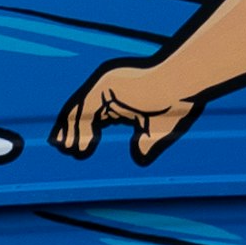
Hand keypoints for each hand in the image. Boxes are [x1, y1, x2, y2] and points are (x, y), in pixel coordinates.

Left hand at [54, 57, 197, 163]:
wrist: (184, 85)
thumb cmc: (177, 103)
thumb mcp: (159, 131)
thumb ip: (145, 143)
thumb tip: (138, 159)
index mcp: (122, 96)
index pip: (94, 115)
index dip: (83, 132)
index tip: (78, 150)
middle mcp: (110, 88)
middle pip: (80, 110)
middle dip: (69, 130)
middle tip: (61, 149)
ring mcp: (106, 85)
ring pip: (78, 110)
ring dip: (70, 132)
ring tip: (65, 151)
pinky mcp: (106, 86)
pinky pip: (83, 110)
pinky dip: (78, 129)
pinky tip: (78, 147)